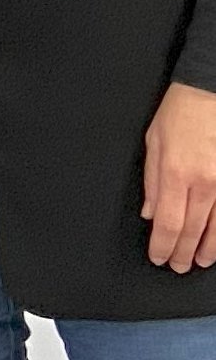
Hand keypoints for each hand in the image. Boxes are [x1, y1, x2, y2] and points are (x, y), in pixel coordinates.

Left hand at [142, 81, 215, 271]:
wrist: (211, 93)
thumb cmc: (179, 114)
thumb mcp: (153, 143)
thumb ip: (151, 181)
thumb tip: (149, 212)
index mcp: (175, 174)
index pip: (166, 222)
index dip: (162, 245)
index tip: (157, 257)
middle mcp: (203, 183)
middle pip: (192, 230)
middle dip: (182, 252)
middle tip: (176, 266)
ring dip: (207, 248)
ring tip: (199, 261)